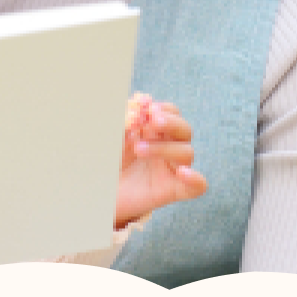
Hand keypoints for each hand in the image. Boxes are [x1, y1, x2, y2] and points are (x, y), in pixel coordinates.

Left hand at [117, 93, 207, 228]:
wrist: (99, 196)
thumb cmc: (107, 163)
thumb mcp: (111, 139)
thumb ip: (123, 121)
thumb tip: (139, 101)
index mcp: (154, 132)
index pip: (170, 113)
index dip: (161, 108)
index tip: (144, 108)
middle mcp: (168, 148)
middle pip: (184, 129)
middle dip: (170, 122)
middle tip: (152, 121)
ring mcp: (173, 169)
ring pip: (186, 152)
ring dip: (164, 148)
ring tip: (138, 149)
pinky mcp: (175, 191)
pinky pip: (198, 186)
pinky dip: (195, 179)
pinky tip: (183, 173)